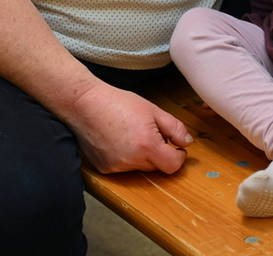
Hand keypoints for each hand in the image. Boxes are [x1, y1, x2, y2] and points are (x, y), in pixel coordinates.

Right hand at [62, 81, 192, 174]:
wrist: (85, 104)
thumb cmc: (119, 102)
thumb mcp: (153, 110)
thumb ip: (175, 128)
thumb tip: (188, 143)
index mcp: (147, 146)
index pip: (173, 166)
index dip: (179, 157)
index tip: (177, 147)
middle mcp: (132, 161)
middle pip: (157, 167)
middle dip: (160, 153)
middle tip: (151, 132)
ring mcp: (116, 167)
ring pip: (140, 167)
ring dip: (142, 155)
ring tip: (130, 133)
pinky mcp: (104, 169)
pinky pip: (123, 167)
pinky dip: (125, 157)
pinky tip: (117, 139)